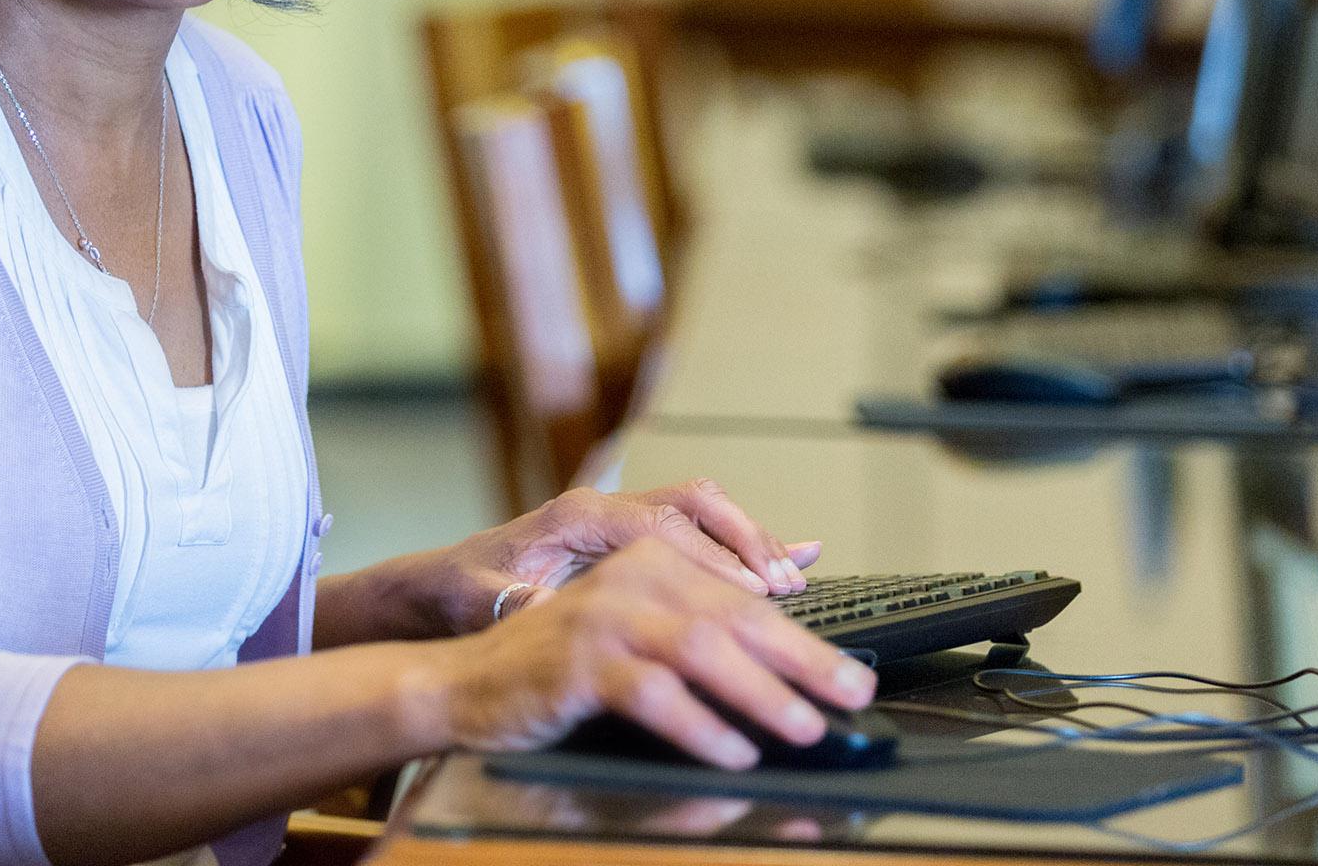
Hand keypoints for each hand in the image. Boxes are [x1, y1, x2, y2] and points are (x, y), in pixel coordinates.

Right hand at [424, 537, 875, 767]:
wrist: (466, 684)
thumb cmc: (560, 670)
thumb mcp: (634, 643)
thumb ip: (699, 641)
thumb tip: (784, 670)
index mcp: (651, 564)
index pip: (742, 596)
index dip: (802, 634)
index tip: (851, 671)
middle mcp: (629, 579)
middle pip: (734, 615)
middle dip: (802, 659)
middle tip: (851, 694)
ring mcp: (602, 617)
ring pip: (700, 648)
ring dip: (761, 692)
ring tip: (804, 728)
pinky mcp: (577, 662)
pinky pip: (653, 692)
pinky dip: (700, 726)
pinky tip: (733, 752)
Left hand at [433, 480, 819, 635]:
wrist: (445, 583)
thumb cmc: (463, 593)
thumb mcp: (482, 601)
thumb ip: (515, 602)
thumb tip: (541, 609)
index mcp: (576, 516)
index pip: (658, 527)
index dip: (709, 559)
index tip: (749, 591)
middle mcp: (605, 507)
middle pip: (693, 505)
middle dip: (744, 540)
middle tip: (784, 583)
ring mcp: (622, 519)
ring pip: (704, 510)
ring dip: (750, 540)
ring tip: (794, 576)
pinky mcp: (632, 538)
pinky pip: (700, 528)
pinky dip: (746, 541)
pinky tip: (795, 555)